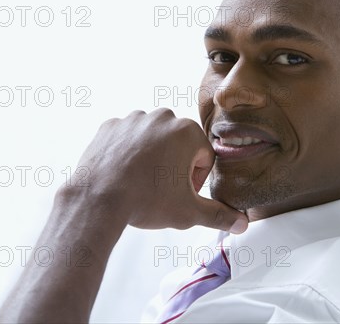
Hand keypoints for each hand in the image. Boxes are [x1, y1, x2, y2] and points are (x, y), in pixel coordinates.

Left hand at [64, 108, 247, 232]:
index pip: (204, 157)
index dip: (195, 180)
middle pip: (179, 145)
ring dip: (152, 157)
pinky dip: (128, 152)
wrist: (97, 200)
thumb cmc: (145, 201)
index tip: (180, 192)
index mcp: (187, 132)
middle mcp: (162, 118)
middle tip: (161, 189)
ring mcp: (134, 119)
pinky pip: (128, 138)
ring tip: (141, 182)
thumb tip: (242, 222)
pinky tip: (124, 173)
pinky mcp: (111, 126)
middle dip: (175, 165)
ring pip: (153, 139)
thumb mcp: (188, 212)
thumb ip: (219, 215)